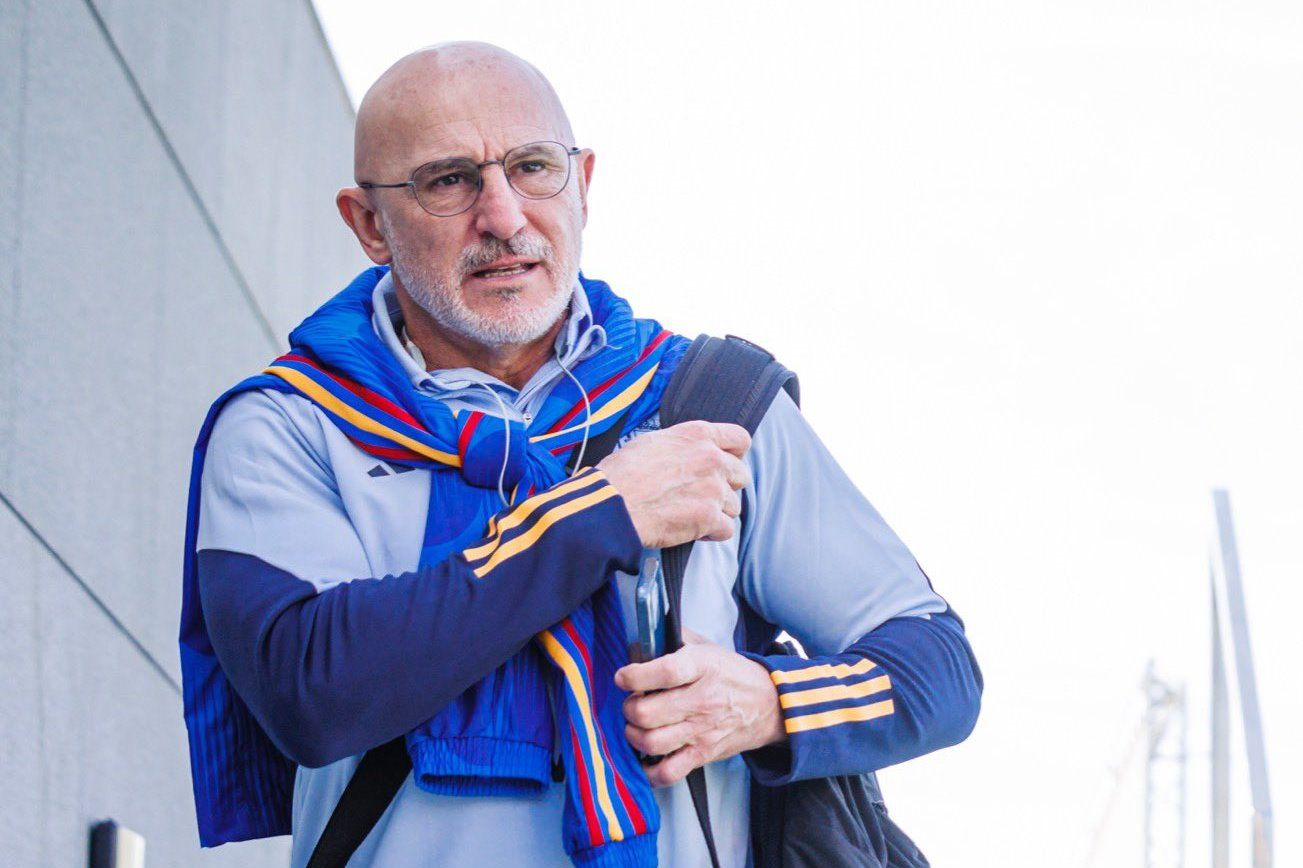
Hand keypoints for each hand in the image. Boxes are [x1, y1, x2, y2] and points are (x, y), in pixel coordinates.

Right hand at [596, 421, 750, 548]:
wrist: (611, 504)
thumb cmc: (621, 473)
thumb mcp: (652, 442)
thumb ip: (681, 446)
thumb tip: (687, 454)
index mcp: (698, 435)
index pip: (740, 439)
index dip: (735, 454)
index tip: (725, 465)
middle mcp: (711, 459)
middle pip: (740, 475)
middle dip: (725, 487)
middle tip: (702, 495)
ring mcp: (713, 489)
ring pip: (733, 505)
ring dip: (717, 512)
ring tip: (691, 515)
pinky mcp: (709, 518)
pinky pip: (727, 529)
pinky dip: (712, 533)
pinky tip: (693, 531)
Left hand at [614, 629, 785, 786]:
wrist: (768, 706)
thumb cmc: (732, 675)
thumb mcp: (708, 647)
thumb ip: (675, 638)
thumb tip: (643, 638)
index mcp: (703, 668)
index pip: (665, 672)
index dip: (636, 676)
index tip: (623, 677)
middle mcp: (702, 701)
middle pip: (648, 713)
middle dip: (630, 708)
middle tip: (633, 703)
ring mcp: (702, 731)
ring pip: (651, 743)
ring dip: (634, 735)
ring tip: (638, 726)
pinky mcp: (703, 755)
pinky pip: (668, 772)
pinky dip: (650, 770)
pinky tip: (647, 756)